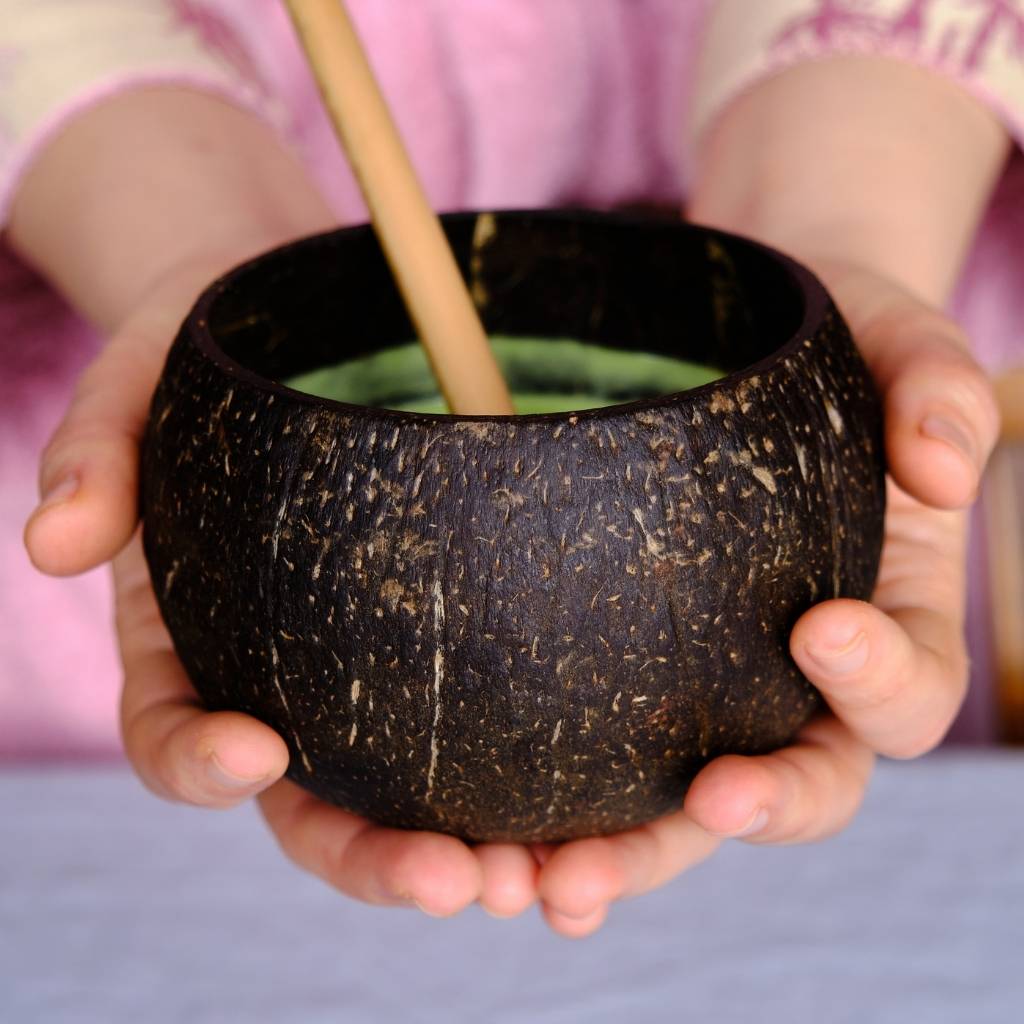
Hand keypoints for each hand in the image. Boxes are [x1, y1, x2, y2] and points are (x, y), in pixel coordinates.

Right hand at [22, 262, 547, 921]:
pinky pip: (483, 734)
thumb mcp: (142, 383)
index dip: (202, 762)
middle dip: (372, 858)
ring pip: (409, 799)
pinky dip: (528, 787)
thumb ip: (95, 454)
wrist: (309, 328)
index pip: (177, 732)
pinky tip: (592, 815)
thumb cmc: (214, 355)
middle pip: (312, 805)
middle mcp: (281, 682)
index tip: (257, 750)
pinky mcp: (449, 651)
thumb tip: (49, 546)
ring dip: (470, 854)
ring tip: (542, 881)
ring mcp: (367, 678)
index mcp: (191, 641)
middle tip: (451, 882)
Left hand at [530, 260, 999, 935]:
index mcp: (881, 628)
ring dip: (630, 855)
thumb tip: (939, 474)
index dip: (876, 680)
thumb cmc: (830, 350)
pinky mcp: (622, 681)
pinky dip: (554, 817)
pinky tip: (490, 847)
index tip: (817, 625)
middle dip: (754, 810)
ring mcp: (705, 693)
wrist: (732, 344)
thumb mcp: (898, 342)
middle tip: (705, 806)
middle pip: (794, 786)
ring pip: (680, 810)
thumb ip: (936, 393)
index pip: (902, 694)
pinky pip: (595, 765)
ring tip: (556, 884)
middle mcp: (794, 686)